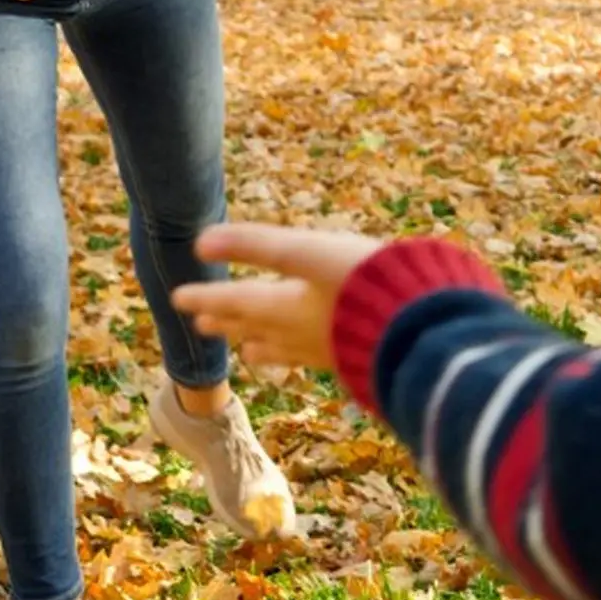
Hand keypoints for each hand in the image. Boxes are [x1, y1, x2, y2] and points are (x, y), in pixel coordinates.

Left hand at [172, 223, 382, 369]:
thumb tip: (200, 240)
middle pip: (255, 327)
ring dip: (259, 344)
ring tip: (248, 351)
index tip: (177, 298)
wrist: (422, 326)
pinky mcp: (354, 357)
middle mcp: (300, 333)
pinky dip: (297, 356)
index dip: (207, 296)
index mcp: (286, 307)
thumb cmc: (366, 282)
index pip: (237, 300)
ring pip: (283, 349)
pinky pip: (312, 358)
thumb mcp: (310, 252)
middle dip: (228, 322)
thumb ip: (258, 245)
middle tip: (202, 324)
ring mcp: (327, 349)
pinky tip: (308, 356)